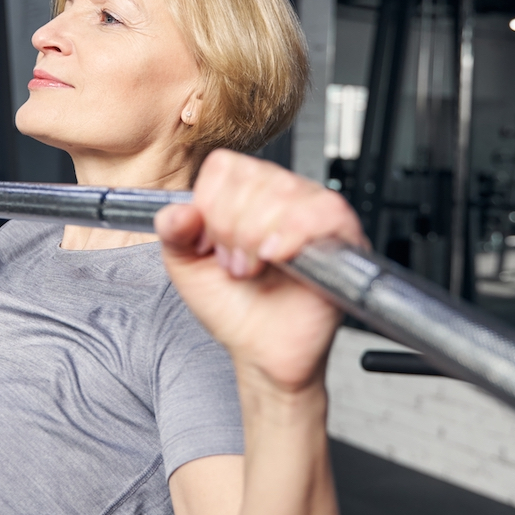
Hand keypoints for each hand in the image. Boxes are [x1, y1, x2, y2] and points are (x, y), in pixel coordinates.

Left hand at [155, 150, 368, 396]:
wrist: (263, 349)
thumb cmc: (232, 307)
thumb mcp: (185, 266)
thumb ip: (171, 232)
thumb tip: (178, 210)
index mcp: (243, 192)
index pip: (224, 165)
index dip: (211, 205)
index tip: (211, 242)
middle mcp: (280, 194)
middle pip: (252, 177)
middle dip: (232, 228)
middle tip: (235, 263)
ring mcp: (312, 210)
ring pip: (283, 191)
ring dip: (258, 237)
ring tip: (255, 267)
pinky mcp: (342, 233)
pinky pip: (324, 210)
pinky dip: (293, 234)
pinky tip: (277, 257)